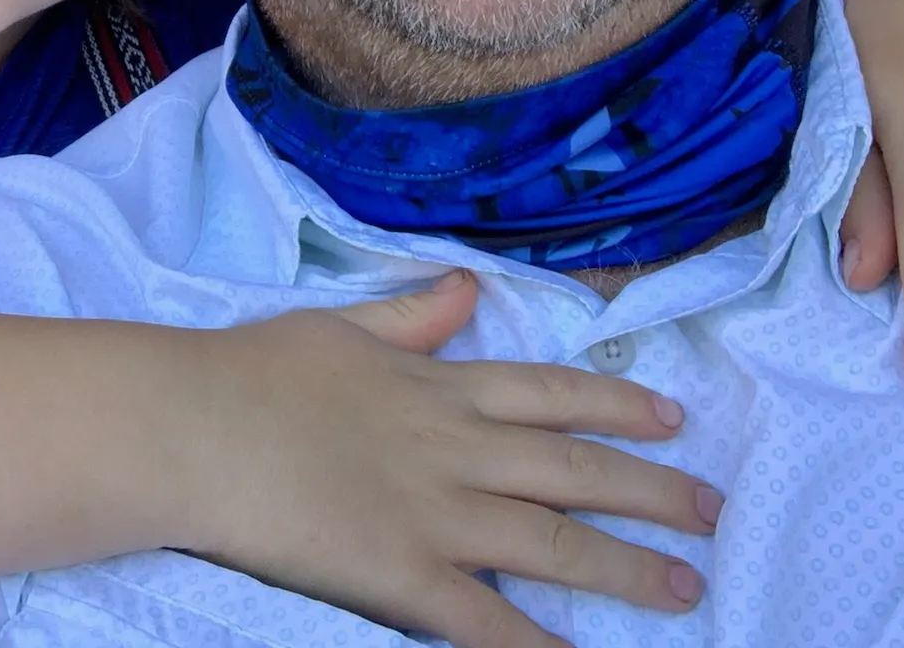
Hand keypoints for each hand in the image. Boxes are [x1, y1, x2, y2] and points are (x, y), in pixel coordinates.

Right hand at [179, 271, 715, 647]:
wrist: (191, 426)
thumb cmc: (249, 371)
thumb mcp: (338, 327)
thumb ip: (411, 317)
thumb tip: (469, 289)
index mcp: (437, 385)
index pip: (551, 392)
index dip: (619, 403)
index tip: (674, 417)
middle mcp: (454, 447)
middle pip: (575, 469)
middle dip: (653, 490)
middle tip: (713, 511)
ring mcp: (434, 514)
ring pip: (554, 543)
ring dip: (627, 568)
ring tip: (686, 588)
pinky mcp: (402, 576)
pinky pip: (488, 623)